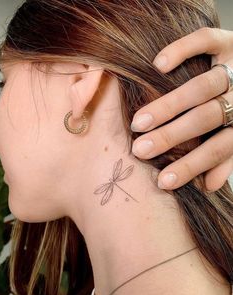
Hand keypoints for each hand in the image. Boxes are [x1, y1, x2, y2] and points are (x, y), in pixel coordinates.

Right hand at [131, 27, 232, 191]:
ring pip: (201, 87)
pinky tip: (158, 65)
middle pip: (205, 118)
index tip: (163, 181)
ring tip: (138, 121)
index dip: (191, 166)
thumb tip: (208, 186)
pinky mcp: (228, 40)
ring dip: (168, 105)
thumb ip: (225, 157)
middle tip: (139, 149)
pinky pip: (206, 41)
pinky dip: (182, 51)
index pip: (218, 148)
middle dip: (171, 136)